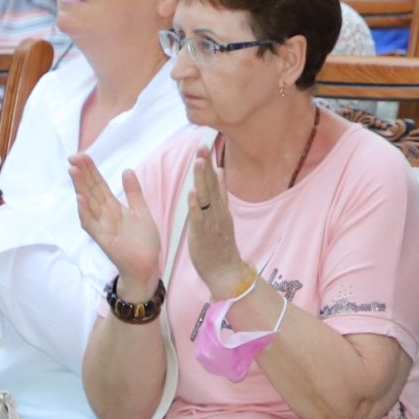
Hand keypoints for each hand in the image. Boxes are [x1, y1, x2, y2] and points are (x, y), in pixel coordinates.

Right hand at [69, 154, 161, 288]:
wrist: (147, 266)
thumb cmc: (143, 241)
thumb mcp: (141, 211)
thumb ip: (133, 192)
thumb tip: (127, 170)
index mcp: (113, 207)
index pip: (99, 185)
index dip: (91, 170)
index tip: (82, 155)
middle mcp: (105, 215)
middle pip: (91, 191)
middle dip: (83, 174)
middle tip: (73, 157)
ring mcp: (102, 227)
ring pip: (88, 204)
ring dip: (80, 188)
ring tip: (73, 171)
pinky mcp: (103, 239)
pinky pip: (91, 225)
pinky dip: (85, 212)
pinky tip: (80, 199)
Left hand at [182, 150, 248, 298]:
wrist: (226, 271)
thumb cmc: (221, 246)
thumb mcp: (223, 217)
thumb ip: (220, 196)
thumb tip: (220, 173)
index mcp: (221, 209)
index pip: (215, 182)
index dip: (210, 165)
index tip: (205, 146)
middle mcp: (218, 213)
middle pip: (211, 185)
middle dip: (206, 166)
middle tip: (202, 146)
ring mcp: (211, 223)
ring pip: (206, 198)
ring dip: (202, 180)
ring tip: (198, 163)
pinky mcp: (203, 235)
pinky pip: (199, 218)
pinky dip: (195, 206)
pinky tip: (192, 193)